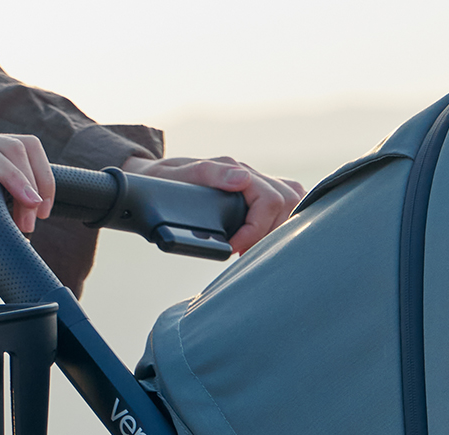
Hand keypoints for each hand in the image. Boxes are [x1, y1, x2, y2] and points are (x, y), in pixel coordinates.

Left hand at [137, 155, 304, 252]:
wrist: (154, 178)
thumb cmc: (164, 180)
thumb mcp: (179, 175)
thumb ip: (211, 175)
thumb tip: (242, 179)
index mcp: (234, 170)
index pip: (269, 200)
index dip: (256, 230)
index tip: (236, 248)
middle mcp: (251, 175)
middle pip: (288, 201)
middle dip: (271, 232)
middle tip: (247, 251)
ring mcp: (258, 183)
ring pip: (294, 201)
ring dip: (282, 228)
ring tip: (258, 247)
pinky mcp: (259, 195)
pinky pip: (289, 204)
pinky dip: (287, 221)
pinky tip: (270, 238)